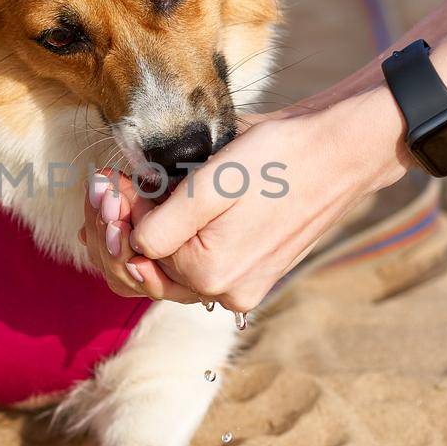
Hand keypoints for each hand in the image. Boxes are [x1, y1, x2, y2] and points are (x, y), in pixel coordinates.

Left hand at [82, 90, 409, 313]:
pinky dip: (170, 242)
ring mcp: (239, 287)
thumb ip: (163, 222)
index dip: (114, 213)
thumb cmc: (278, 156)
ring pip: (165, 273)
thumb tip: (132, 242)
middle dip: (117, 228)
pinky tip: (156, 208)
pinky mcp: (252, 274)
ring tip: (127, 192)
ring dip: (138, 235)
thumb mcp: (212, 181)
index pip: (130, 253)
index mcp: (210, 273)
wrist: (340, 152)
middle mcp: (224, 293)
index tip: (108, 176)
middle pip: (142, 274)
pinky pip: (194, 268)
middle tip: (106, 183)